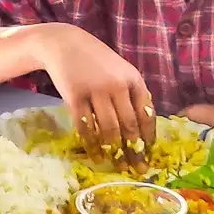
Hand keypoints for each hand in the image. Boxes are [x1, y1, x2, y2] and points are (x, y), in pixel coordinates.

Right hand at [39, 27, 156, 164]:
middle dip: (135, 151)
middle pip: (129, 126)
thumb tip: (144, 128)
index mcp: (133, 79)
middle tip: (138, 169)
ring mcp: (95, 91)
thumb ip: (132, 94)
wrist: (64, 44)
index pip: (146, 113)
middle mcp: (117, 85)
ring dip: (115, 152)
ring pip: (108, 130)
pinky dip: (92, 146)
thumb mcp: (120, 70)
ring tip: (119, 167)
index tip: (150, 154)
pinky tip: (97, 157)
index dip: (149, 137)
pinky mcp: (74, 97)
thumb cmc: (96, 60)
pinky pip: (86, 128)